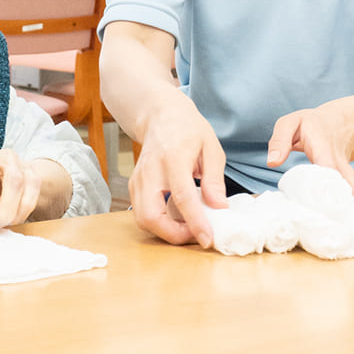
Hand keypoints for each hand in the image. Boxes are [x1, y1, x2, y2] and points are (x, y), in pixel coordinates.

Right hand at [128, 95, 226, 247]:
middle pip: (150, 215)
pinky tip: (177, 217)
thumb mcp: (211, 147)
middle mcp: (150, 170)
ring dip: (165, 232)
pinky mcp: (134, 185)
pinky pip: (142, 213)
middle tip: (196, 235)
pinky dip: (159, 223)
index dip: (195, 222)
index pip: (181, 196)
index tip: (207, 239)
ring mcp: (138, 178)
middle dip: (172, 235)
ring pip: (142, 219)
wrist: (160, 115)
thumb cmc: (188, 129)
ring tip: (189, 227)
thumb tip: (219, 207)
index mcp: (173, 157)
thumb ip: (214, 179)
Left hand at [267, 106, 353, 204]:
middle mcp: (336, 160)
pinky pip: (353, 192)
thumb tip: (272, 162)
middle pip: (346, 179)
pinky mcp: (346, 179)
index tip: (331, 195)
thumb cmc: (308, 124)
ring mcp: (344, 170)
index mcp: (322, 145)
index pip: (325, 164)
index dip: (328, 178)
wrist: (337, 122)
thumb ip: (280, 140)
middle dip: (352, 197)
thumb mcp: (289, 124)